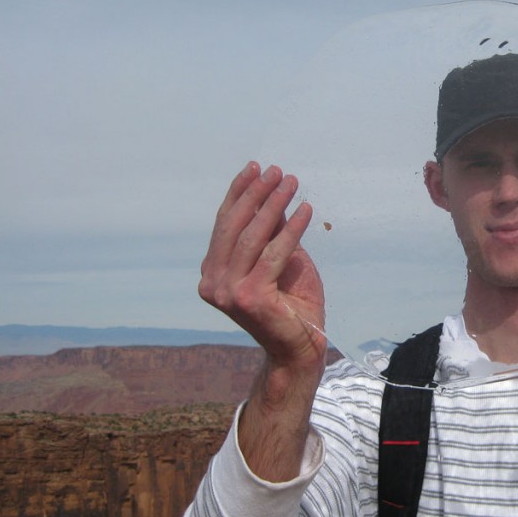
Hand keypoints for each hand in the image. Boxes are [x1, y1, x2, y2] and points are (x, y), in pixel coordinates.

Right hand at [198, 162, 326, 378]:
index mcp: (212, 273)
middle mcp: (211, 283)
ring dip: (273, 204)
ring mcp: (227, 293)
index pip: (223, 224)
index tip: (256, 168)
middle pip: (233, 226)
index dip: (239, 193)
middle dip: (256, 193)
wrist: (299, 348)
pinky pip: (274, 254)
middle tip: (276, 171)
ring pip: (252, 236)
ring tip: (291, 183)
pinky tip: (306, 210)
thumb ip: (270, 232)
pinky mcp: (250, 298)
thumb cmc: (290, 305)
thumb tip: (273, 193)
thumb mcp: (279, 260)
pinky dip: (292, 229)